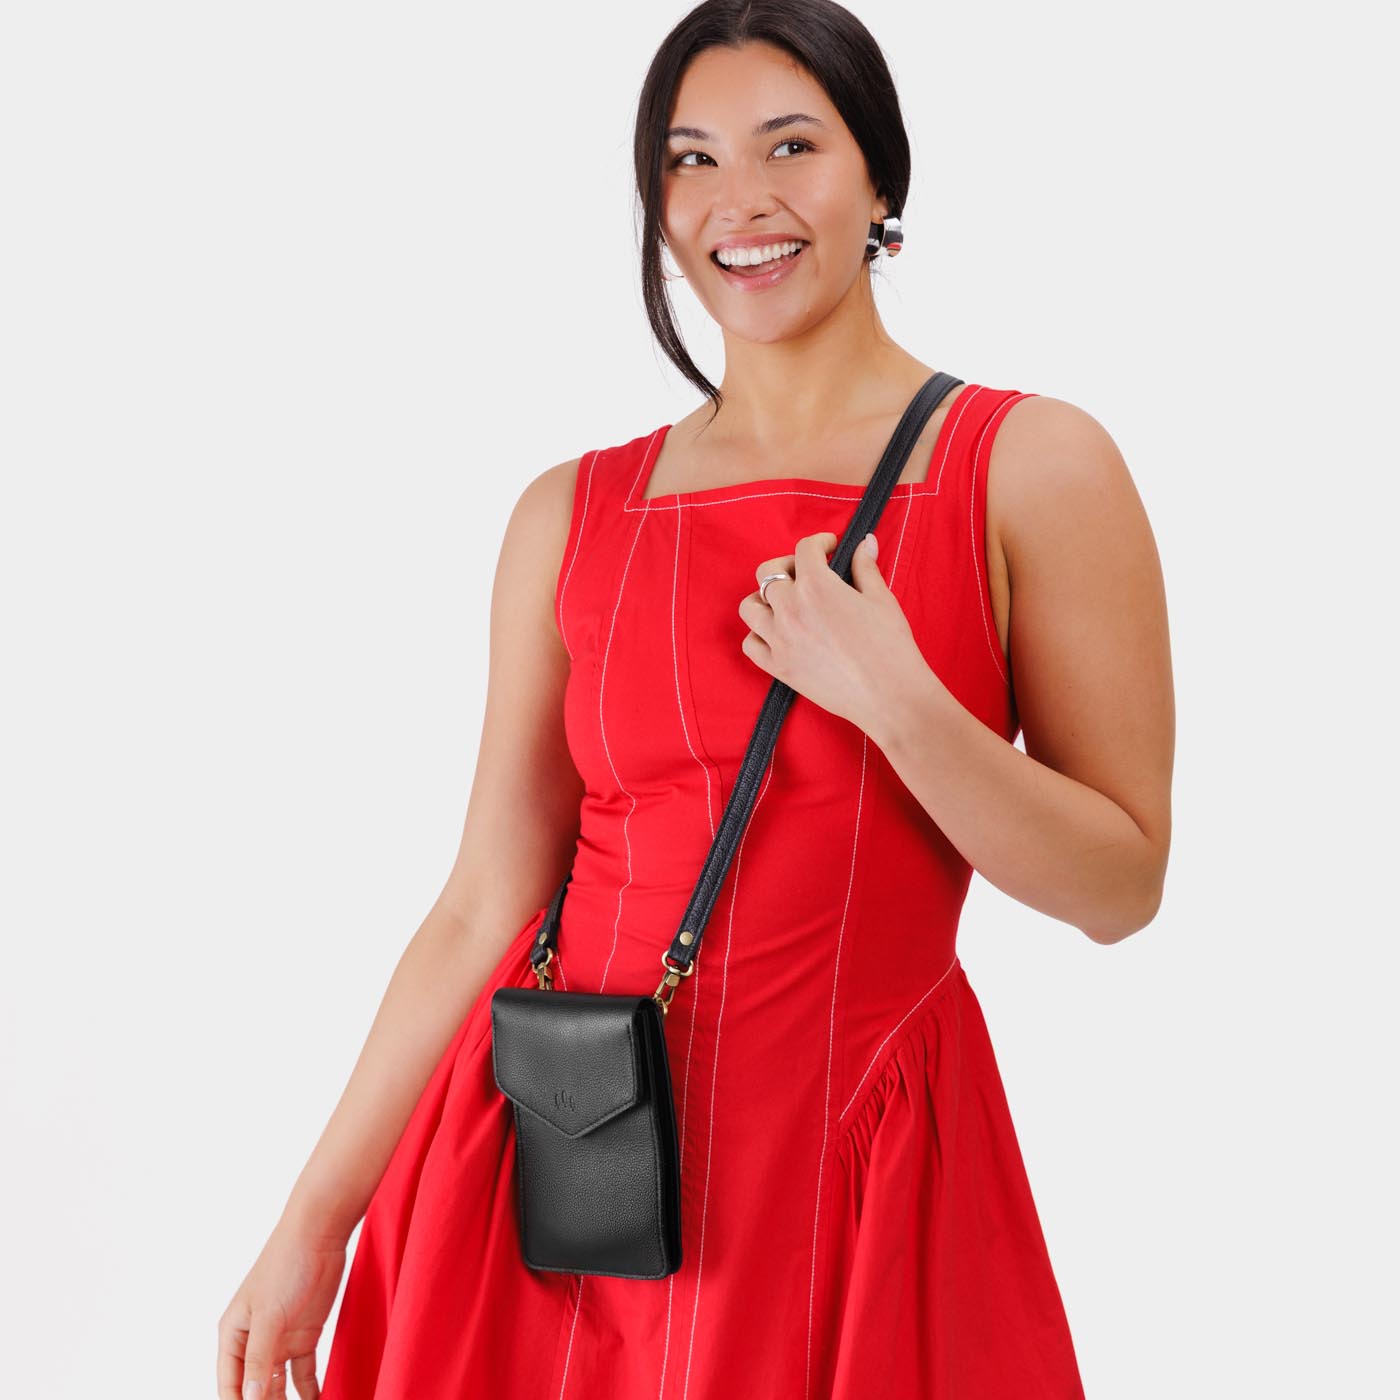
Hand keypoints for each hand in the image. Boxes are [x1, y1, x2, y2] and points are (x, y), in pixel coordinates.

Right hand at [217, 1217, 347, 1399]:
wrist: (320, 1233)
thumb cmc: (285, 1265)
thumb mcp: (268, 1315)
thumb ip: (258, 1359)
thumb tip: (250, 1399)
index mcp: (233, 1336)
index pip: (230, 1387)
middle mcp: (253, 1343)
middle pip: (253, 1390)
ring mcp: (279, 1340)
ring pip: (277, 1387)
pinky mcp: (305, 1335)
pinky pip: (303, 1374)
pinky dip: (308, 1393)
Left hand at [739, 530, 928, 733]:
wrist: (888, 695)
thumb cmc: (890, 647)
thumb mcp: (880, 599)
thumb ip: (865, 568)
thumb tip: (865, 543)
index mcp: (817, 586)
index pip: (805, 549)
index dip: (819, 542)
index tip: (829, 547)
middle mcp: (790, 609)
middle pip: (767, 572)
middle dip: (786, 565)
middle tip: (805, 573)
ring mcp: (779, 639)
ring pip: (749, 607)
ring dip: (764, 599)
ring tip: (785, 603)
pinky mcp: (778, 667)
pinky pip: (750, 644)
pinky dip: (759, 635)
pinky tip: (778, 633)